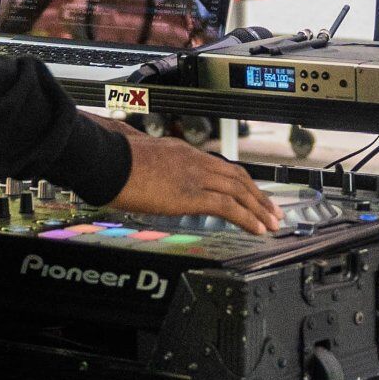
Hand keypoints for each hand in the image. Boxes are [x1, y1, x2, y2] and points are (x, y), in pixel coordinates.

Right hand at [106, 125, 282, 234]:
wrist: (106, 159)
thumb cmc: (114, 157)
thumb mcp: (140, 155)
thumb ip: (151, 164)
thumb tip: (146, 172)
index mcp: (183, 152)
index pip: (222, 166)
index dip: (242, 181)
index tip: (252, 193)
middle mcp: (194, 161)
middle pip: (237, 177)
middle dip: (258, 196)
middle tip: (272, 210)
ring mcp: (195, 176)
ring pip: (239, 191)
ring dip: (259, 209)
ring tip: (271, 223)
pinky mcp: (191, 194)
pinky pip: (228, 207)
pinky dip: (246, 218)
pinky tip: (256, 228)